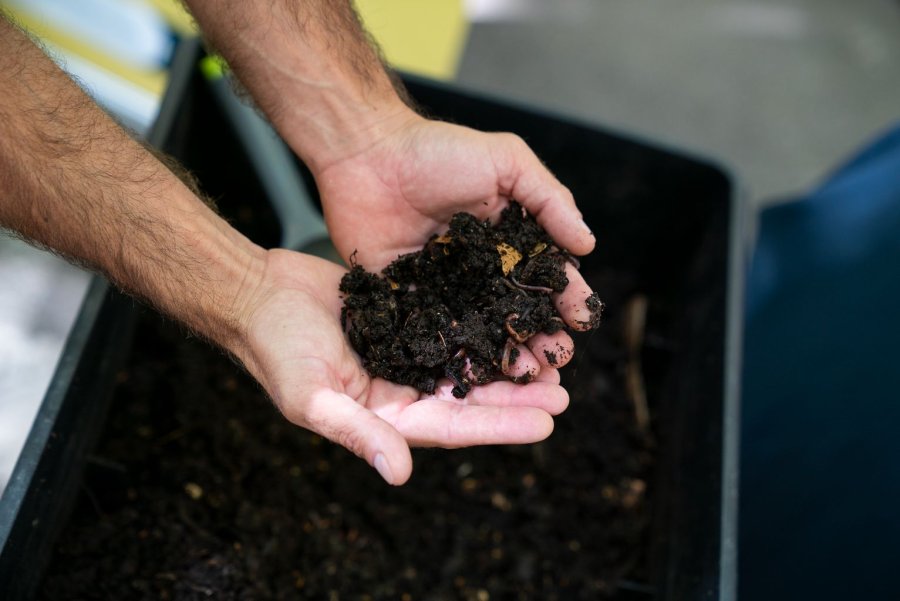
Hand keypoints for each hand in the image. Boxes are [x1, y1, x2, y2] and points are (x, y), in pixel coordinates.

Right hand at [238, 250, 569, 484]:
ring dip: (506, 362)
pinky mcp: (403, 316)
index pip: (451, 427)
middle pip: (469, 398)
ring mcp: (403, 351)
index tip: (546, 421)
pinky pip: (450, 324)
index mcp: (383, 416)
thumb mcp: (312, 398)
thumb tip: (398, 473)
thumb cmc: (275, 350)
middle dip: (516, 398)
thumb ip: (356, 433)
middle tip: (564, 392)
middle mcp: (399, 389)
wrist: (258, 294)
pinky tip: (511, 318)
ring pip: (466, 361)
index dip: (499, 426)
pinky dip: (481, 325)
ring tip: (551, 359)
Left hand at [314, 116, 598, 379]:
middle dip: (543, 338)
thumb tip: (588, 243)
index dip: (568, 299)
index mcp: (509, 239)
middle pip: (519, 312)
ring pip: (484, 331)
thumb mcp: (506, 161)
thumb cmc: (437, 152)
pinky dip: (455, 356)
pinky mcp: (410, 302)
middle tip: (557, 360)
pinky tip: (474, 375)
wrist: (366, 155)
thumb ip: (549, 199)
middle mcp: (482, 270)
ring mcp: (447, 289)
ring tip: (525, 375)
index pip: (547, 275)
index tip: (582, 322)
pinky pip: (436, 335)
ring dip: (507, 355)